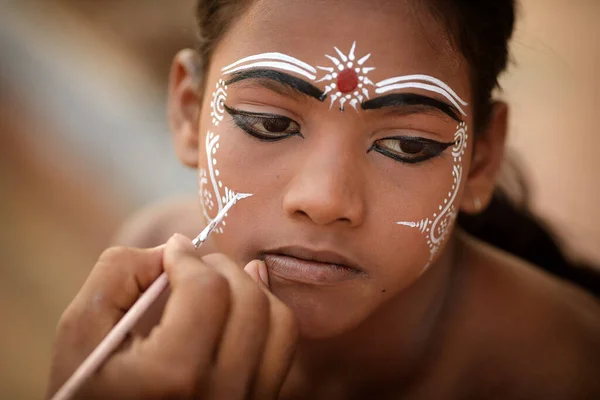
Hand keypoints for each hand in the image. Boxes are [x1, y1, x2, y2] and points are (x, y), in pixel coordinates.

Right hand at [47, 234, 297, 398]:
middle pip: (249, 301)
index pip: (207, 290)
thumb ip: (118, 272)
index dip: (188, 257)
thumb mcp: (80, 330)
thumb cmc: (90, 386)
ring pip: (278, 321)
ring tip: (217, 281)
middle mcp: (220, 395)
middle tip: (192, 266)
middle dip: (220, 268)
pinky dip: (266, 313)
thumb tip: (175, 248)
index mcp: (171, 377)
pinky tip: (242, 299)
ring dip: (250, 287)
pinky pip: (282, 347)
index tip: (172, 252)